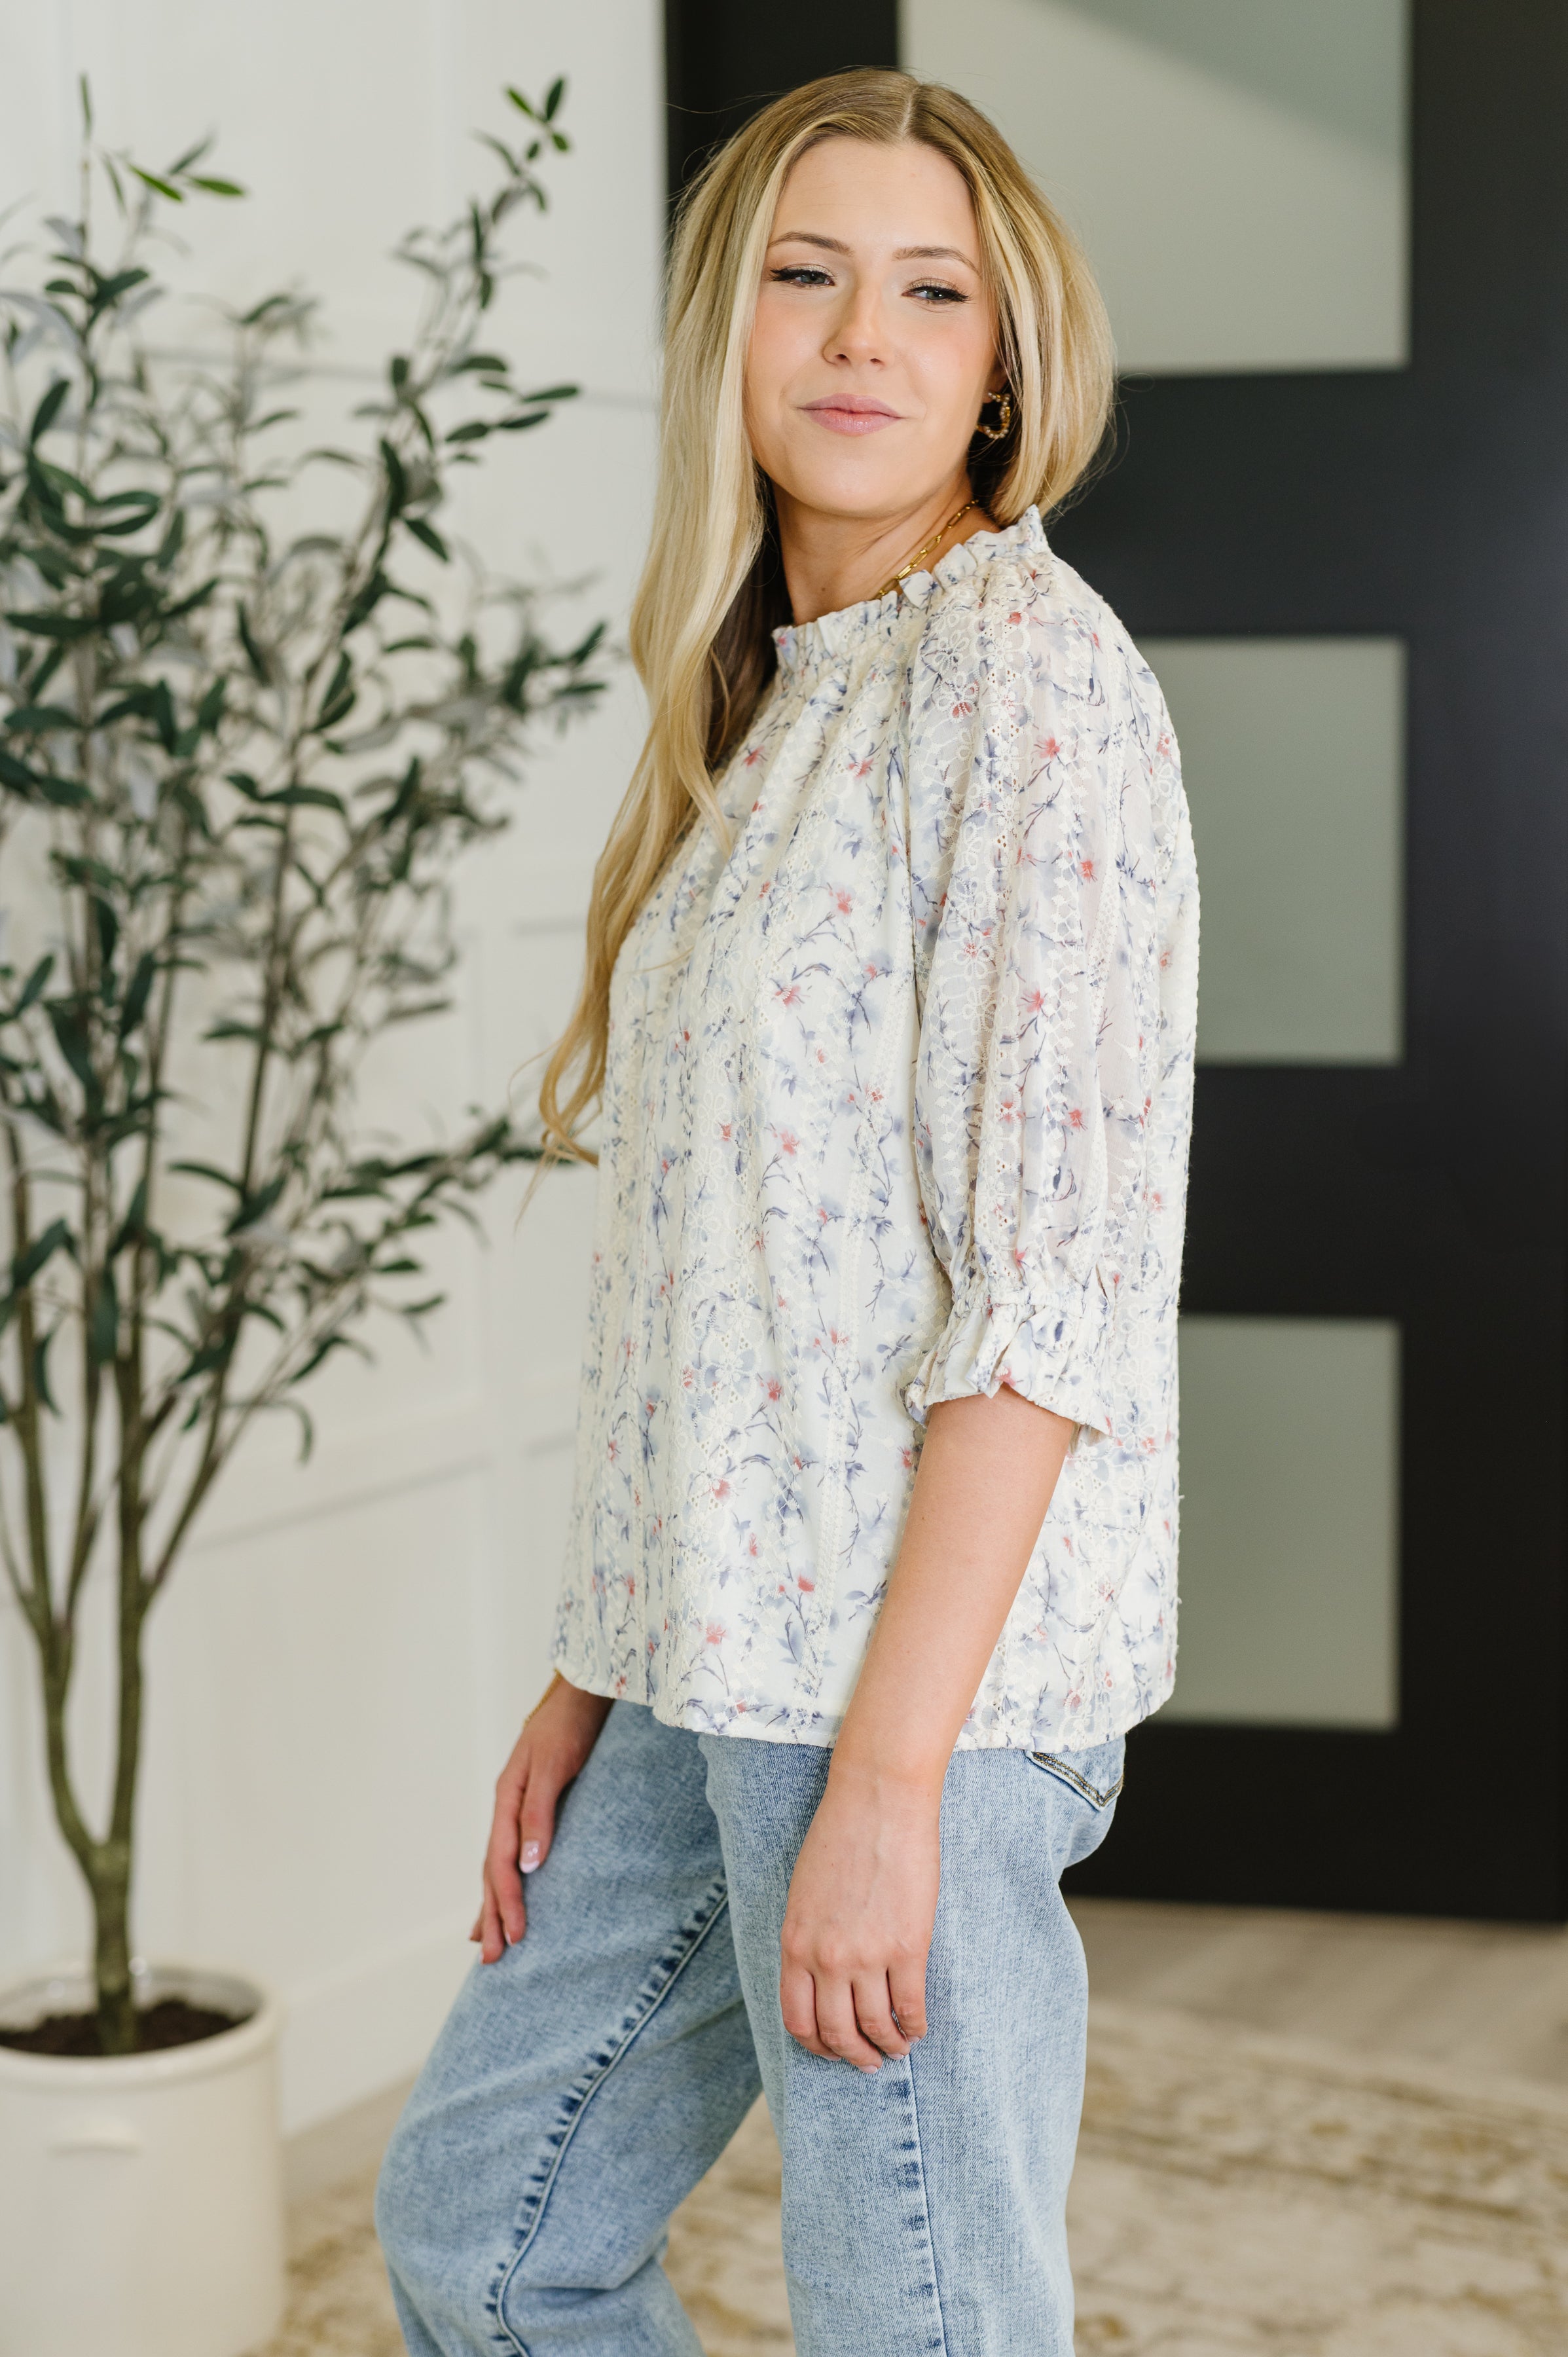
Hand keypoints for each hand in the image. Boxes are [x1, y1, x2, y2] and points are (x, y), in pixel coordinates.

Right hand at [472, 1675, 611, 1961]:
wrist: (581, 1694)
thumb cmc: (570, 1726)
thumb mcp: (554, 1766)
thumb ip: (539, 1813)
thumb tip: (528, 1866)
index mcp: (507, 1800)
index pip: (500, 1863)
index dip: (506, 1902)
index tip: (515, 1938)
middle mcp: (507, 1808)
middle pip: (492, 1871)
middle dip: (491, 1915)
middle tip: (491, 1961)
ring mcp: (516, 1808)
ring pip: (498, 1865)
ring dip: (493, 1904)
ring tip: (485, 1942)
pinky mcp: (533, 1807)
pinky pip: (512, 1852)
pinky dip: (505, 1880)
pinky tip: (508, 1894)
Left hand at [779, 1760, 938, 2069]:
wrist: (877, 1798)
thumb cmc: (839, 1835)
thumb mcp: (803, 1893)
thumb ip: (808, 1939)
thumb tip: (822, 1982)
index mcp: (795, 1944)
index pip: (797, 2019)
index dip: (816, 2045)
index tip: (831, 2050)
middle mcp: (826, 1958)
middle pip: (836, 2033)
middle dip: (853, 2055)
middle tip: (868, 2062)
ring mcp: (868, 1954)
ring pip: (876, 2027)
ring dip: (887, 2046)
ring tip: (897, 2048)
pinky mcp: (909, 1946)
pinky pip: (910, 2006)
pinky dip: (915, 2026)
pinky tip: (918, 2027)